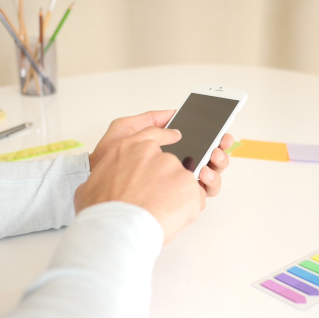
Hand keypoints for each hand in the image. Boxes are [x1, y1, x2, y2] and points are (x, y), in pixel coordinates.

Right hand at [75, 127, 204, 243]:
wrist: (116, 229)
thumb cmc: (101, 213)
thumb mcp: (89, 188)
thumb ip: (102, 180)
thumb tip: (103, 186)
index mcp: (127, 149)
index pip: (151, 134)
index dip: (164, 136)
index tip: (175, 137)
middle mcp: (152, 153)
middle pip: (168, 165)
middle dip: (165, 185)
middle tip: (155, 204)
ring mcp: (172, 166)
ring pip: (181, 184)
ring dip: (175, 199)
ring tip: (159, 216)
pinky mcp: (187, 183)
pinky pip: (193, 199)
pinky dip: (187, 211)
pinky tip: (171, 220)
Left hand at [89, 111, 233, 197]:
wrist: (96, 189)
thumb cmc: (104, 162)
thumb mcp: (123, 131)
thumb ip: (148, 120)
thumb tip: (173, 113)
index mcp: (168, 152)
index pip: (198, 143)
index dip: (213, 136)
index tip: (222, 130)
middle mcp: (177, 170)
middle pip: (210, 159)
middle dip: (220, 149)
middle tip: (221, 143)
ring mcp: (179, 188)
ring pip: (210, 175)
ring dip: (218, 165)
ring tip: (212, 157)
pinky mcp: (178, 205)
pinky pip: (203, 195)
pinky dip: (209, 183)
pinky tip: (203, 175)